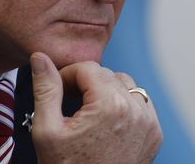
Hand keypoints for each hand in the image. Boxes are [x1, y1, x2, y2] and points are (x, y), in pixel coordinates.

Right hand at [29, 52, 161, 163]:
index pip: (87, 67)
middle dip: (85, 83)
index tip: (57, 89)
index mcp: (109, 105)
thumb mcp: (47, 129)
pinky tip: (105, 120)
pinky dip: (123, 104)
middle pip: (107, 74)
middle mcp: (135, 111)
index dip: (67, 74)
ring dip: (106, 90)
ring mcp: (148, 124)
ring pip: (126, 85)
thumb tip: (40, 58)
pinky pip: (140, 103)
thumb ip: (45, 88)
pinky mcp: (154, 135)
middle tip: (67, 101)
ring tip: (86, 111)